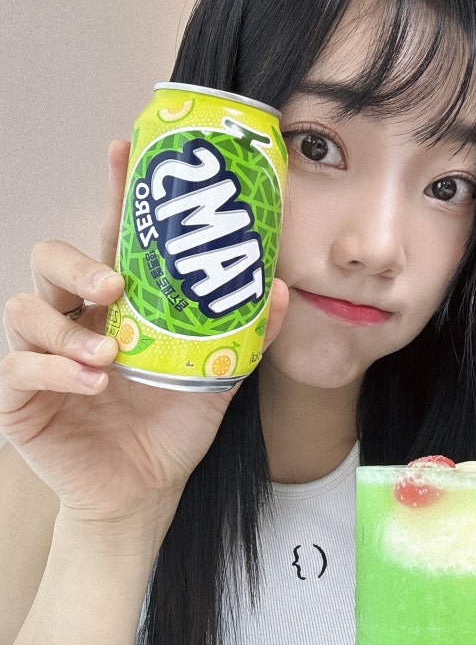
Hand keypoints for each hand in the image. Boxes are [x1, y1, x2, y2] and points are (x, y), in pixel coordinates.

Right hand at [0, 140, 288, 523]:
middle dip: (77, 261)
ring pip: (25, 308)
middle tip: (115, 285)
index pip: (110, 238)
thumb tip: (281, 287)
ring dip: (68, 327)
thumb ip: (245, 333)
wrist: (145, 491)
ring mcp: (43, 354)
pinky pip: (18, 367)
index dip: (113, 194)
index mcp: (119, 306)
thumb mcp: (218, 376)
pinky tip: (93, 383)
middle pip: (50, 258)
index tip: (123, 153)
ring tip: (110, 355)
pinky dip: (54, 370)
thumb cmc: (172, 427)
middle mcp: (76, 319)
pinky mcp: (21, 396)